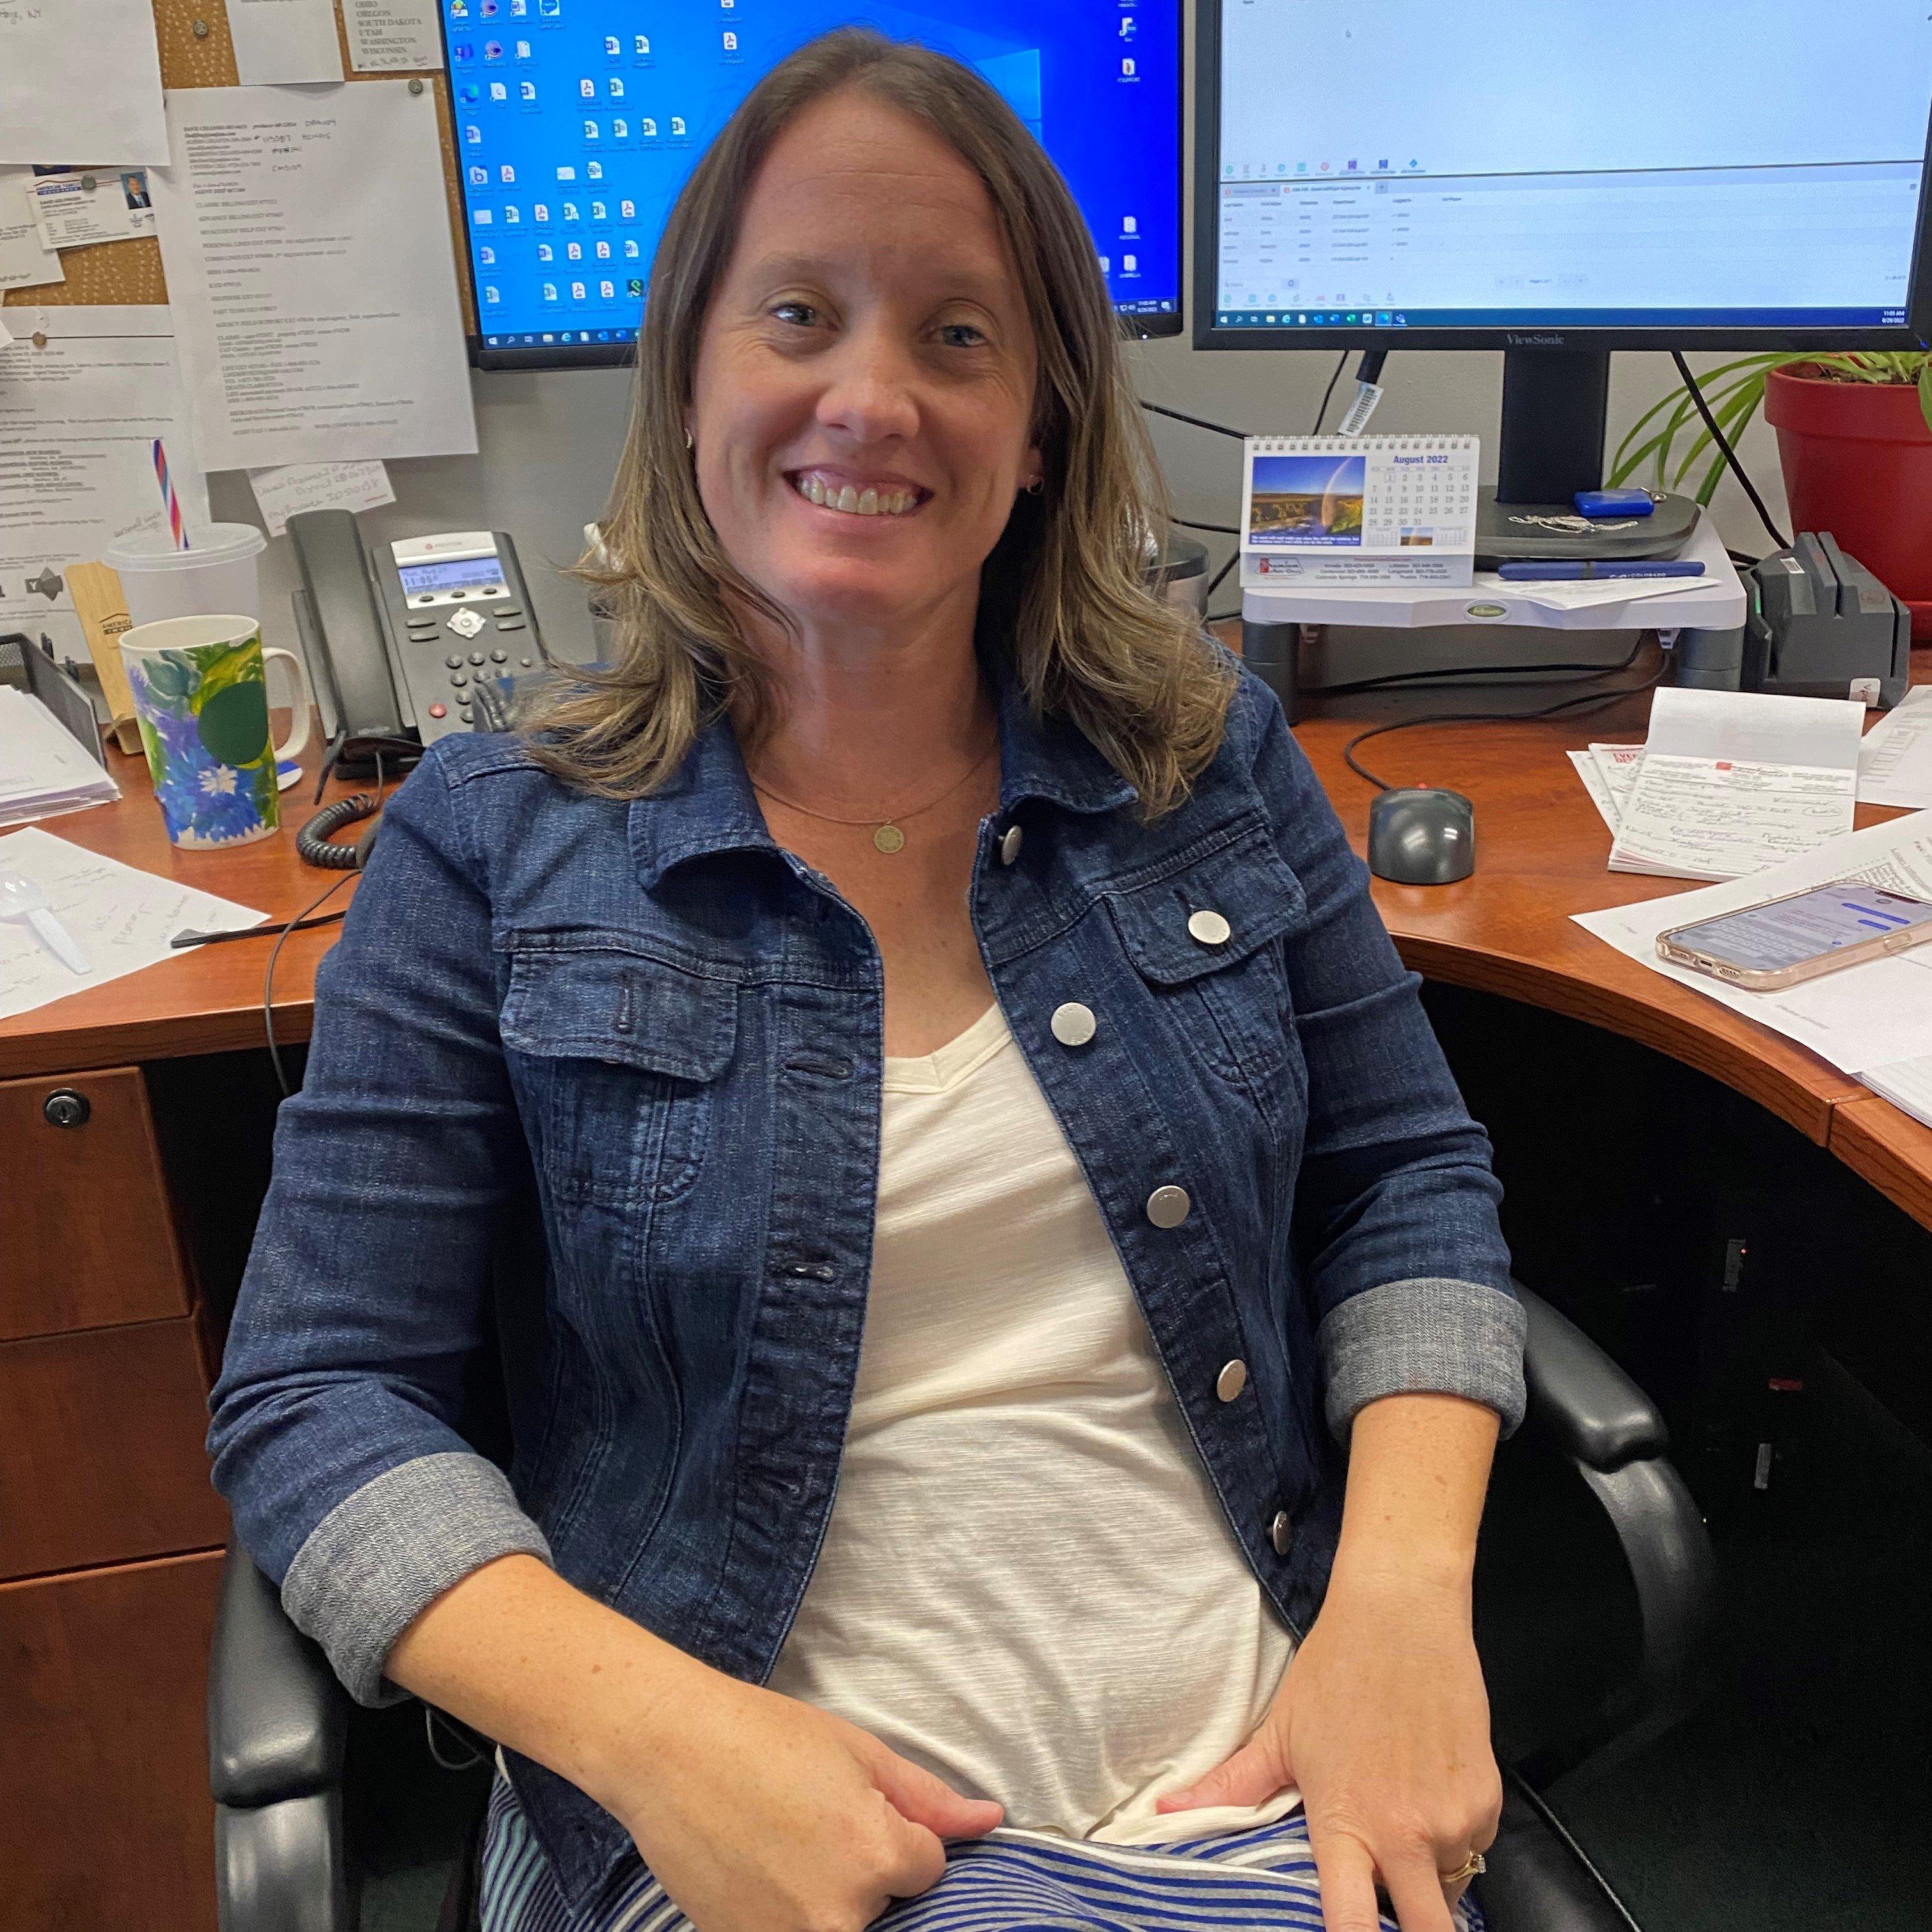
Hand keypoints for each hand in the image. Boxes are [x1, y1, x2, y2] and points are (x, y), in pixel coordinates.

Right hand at [601, 1672, 1003, 1931]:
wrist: (666, 1750)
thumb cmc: (761, 1736)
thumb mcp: (857, 1752)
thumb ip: (926, 1800)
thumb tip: (989, 1821)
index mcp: (874, 1856)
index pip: (929, 1869)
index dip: (900, 1833)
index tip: (858, 1806)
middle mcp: (837, 1916)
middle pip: (886, 1908)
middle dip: (868, 1872)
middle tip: (818, 1827)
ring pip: (841, 1924)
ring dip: (830, 1897)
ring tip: (788, 1847)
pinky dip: (787, 1909)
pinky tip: (761, 1868)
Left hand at [1152, 1566, 1499, 1931]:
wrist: (1402, 1612)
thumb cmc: (1336, 1669)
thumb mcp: (1280, 1732)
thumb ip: (1231, 1786)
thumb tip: (1165, 1811)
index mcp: (1346, 1824)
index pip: (1353, 1928)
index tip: (1344, 1930)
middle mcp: (1405, 1833)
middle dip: (1409, 1930)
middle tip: (1385, 1904)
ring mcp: (1452, 1819)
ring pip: (1449, 1888)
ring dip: (1427, 1877)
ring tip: (1400, 1829)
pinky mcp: (1488, 1800)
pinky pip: (1475, 1847)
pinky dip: (1455, 1838)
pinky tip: (1427, 1794)